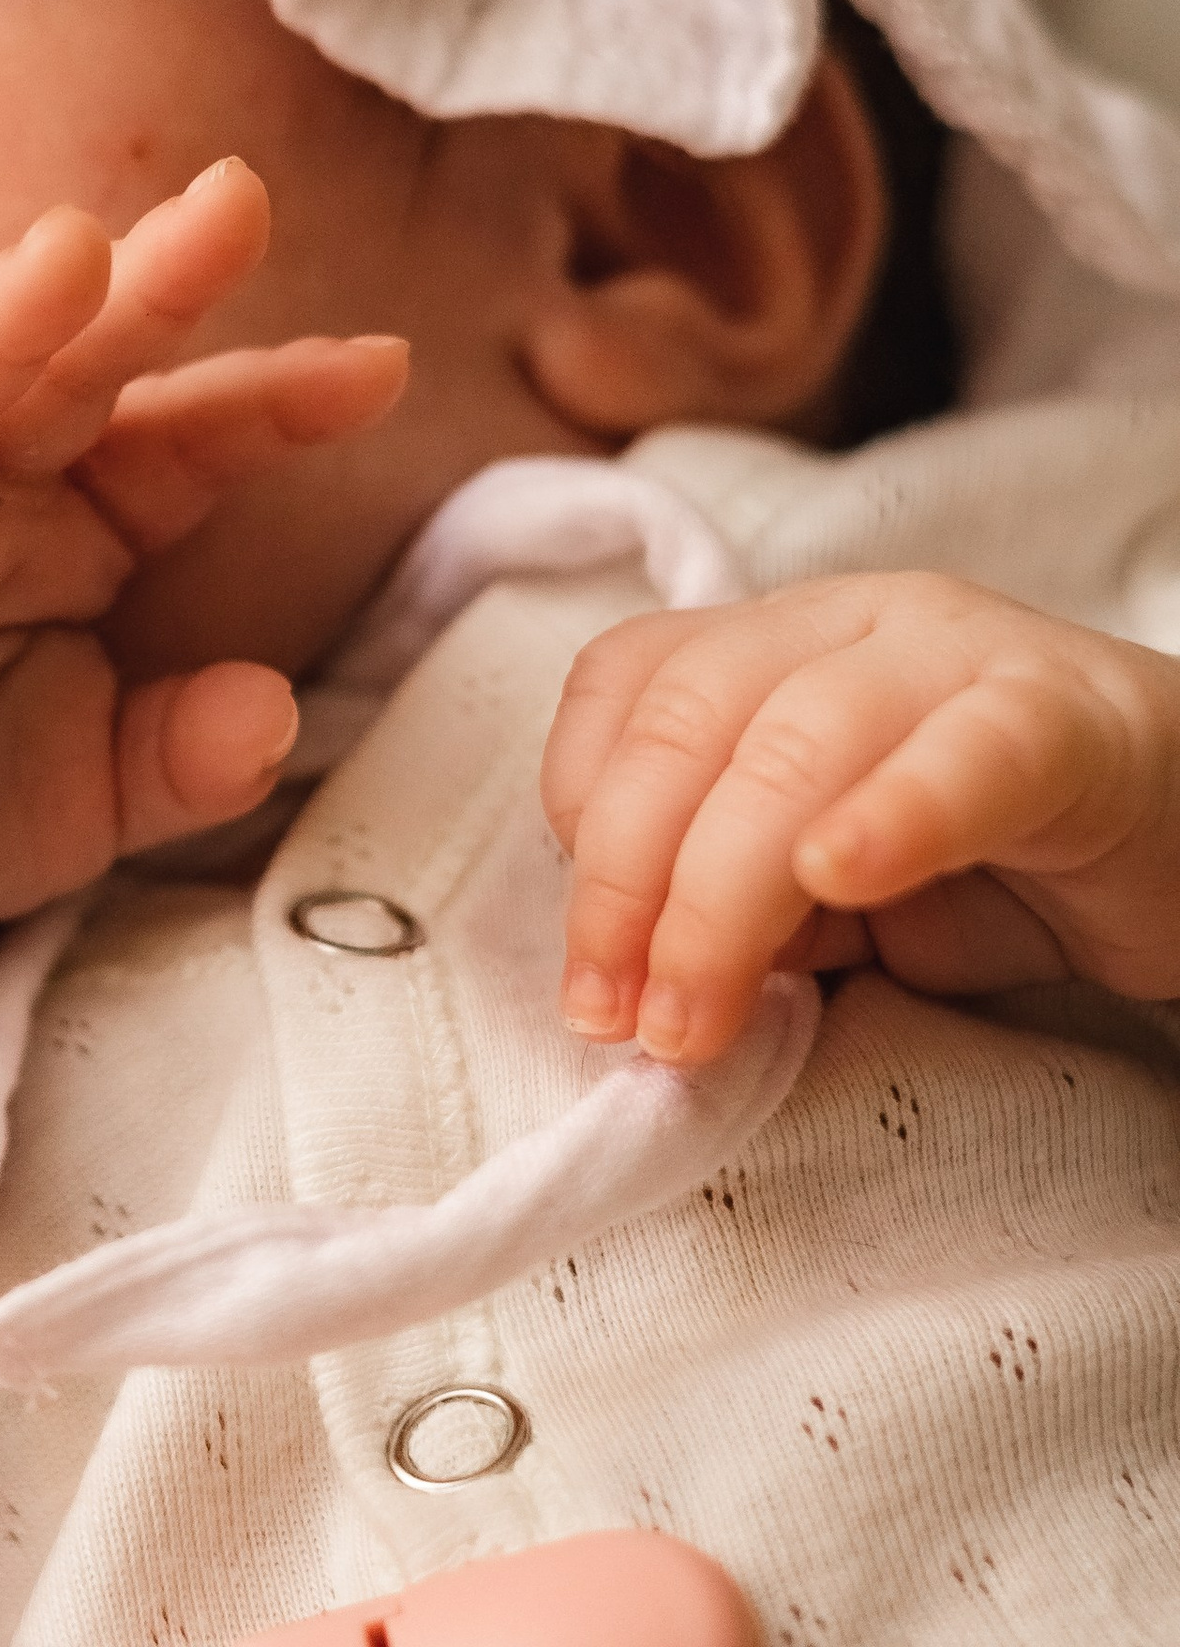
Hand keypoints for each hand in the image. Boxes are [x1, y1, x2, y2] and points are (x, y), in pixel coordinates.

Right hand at [0, 159, 407, 967]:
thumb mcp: (104, 786)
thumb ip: (190, 756)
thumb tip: (271, 714)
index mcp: (66, 514)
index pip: (180, 435)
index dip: (273, 397)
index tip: (381, 367)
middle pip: (57, 373)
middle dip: (141, 285)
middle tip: (234, 201)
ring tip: (61, 262)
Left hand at [542, 571, 1179, 1064]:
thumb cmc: (1004, 869)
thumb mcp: (834, 902)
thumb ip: (740, 912)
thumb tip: (637, 984)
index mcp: (774, 646)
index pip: (627, 688)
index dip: (579, 825)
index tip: (589, 975)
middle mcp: (850, 624)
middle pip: (689, 721)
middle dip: (627, 886)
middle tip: (626, 1022)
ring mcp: (958, 653)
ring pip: (796, 739)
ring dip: (720, 896)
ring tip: (699, 1018)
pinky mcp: (1066, 717)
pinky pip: (966, 750)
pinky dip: (891, 812)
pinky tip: (840, 873)